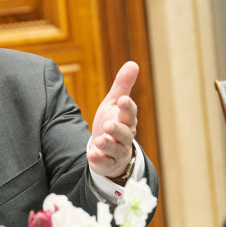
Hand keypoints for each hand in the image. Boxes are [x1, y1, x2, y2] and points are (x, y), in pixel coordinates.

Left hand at [87, 62, 138, 179]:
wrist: (109, 149)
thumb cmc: (113, 121)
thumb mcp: (114, 102)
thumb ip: (122, 85)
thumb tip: (133, 63)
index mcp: (127, 119)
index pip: (130, 113)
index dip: (128, 107)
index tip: (123, 100)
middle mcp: (125, 136)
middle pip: (124, 133)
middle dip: (117, 129)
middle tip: (108, 125)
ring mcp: (117, 150)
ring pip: (115, 149)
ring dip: (108, 145)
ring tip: (99, 140)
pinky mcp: (108, 163)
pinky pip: (105, 163)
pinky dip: (99, 160)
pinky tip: (91, 155)